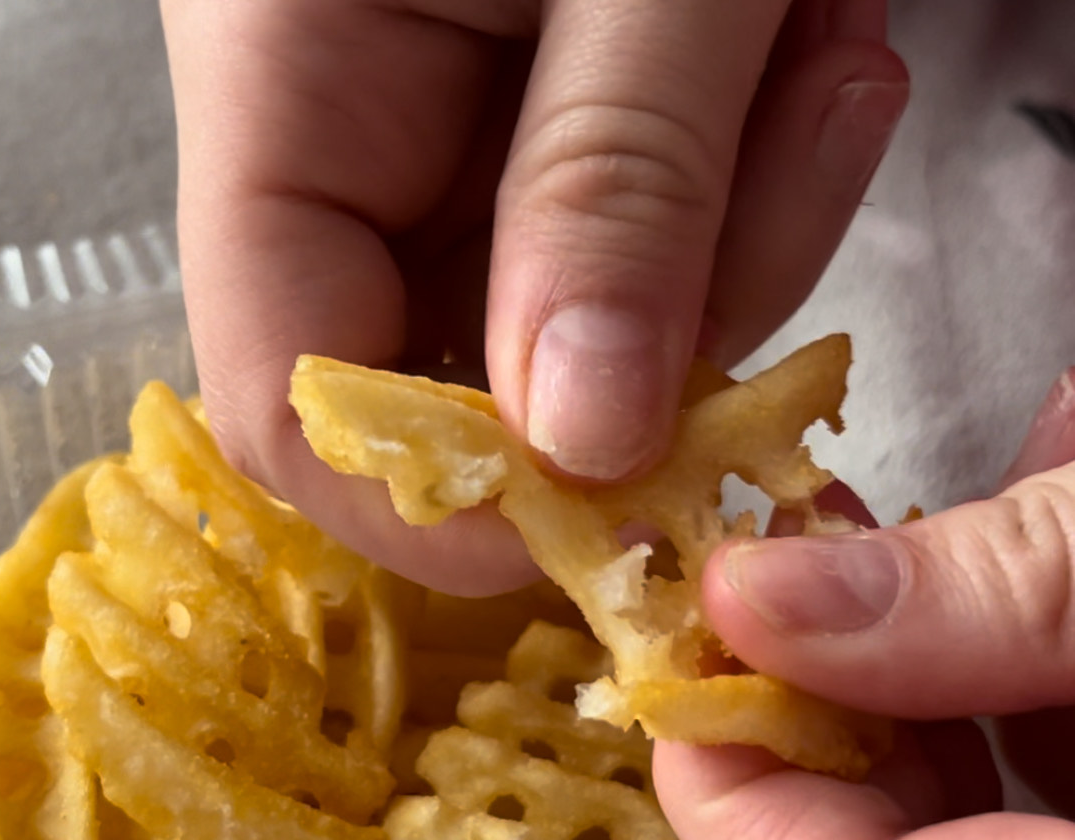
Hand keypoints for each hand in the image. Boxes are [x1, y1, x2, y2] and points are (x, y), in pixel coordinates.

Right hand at [160, 0, 906, 591]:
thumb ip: (611, 187)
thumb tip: (580, 445)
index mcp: (283, 71)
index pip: (290, 391)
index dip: (438, 496)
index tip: (612, 514)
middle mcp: (336, 126)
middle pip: (438, 377)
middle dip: (633, 356)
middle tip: (779, 210)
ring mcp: (440, 130)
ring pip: (557, 328)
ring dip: (725, 251)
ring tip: (820, 70)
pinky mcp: (539, 126)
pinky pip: (629, 247)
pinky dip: (742, 195)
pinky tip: (810, 62)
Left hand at [654, 371, 1074, 839]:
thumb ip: (1003, 592)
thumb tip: (758, 596)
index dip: (741, 804)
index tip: (692, 654)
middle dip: (825, 734)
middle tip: (784, 585)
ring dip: (920, 709)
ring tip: (902, 555)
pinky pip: (1049, 833)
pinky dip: (1014, 706)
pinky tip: (1020, 583)